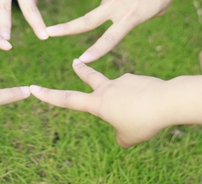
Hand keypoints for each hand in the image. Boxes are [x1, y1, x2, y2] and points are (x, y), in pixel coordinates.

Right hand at [30, 60, 168, 146]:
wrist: (167, 100)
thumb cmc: (144, 121)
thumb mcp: (130, 137)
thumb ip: (121, 137)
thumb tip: (122, 136)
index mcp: (98, 102)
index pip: (68, 99)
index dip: (49, 95)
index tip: (34, 88)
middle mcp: (107, 88)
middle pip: (90, 77)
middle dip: (81, 70)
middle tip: (74, 63)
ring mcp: (123, 81)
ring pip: (120, 93)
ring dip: (127, 104)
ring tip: (143, 115)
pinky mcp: (139, 79)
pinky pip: (137, 94)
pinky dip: (141, 102)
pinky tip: (153, 109)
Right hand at [46, 0, 187, 62]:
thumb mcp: (156, 10)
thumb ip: (132, 17)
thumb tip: (110, 12)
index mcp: (134, 15)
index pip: (111, 38)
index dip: (96, 51)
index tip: (82, 60)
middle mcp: (119, 3)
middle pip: (87, 20)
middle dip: (66, 29)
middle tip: (47, 32)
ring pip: (105, 4)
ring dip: (116, 5)